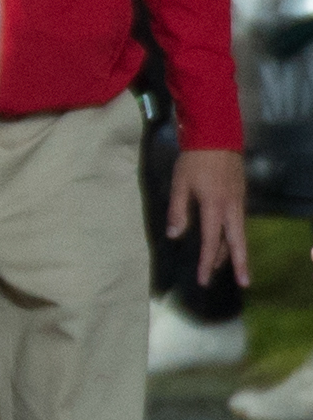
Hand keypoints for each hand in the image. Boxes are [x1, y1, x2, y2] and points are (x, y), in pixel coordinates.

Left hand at [169, 148, 251, 288]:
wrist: (217, 137)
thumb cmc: (194, 160)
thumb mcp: (180, 184)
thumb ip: (178, 210)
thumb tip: (175, 235)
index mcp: (215, 206)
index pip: (210, 240)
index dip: (206, 261)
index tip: (203, 279)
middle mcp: (232, 207)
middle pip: (236, 241)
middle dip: (239, 263)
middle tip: (245, 283)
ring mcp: (239, 202)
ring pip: (238, 232)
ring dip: (234, 251)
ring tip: (231, 269)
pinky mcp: (240, 196)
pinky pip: (239, 222)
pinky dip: (235, 236)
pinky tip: (229, 242)